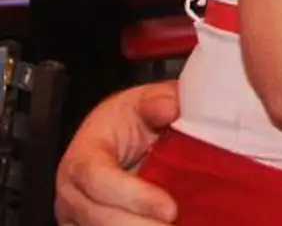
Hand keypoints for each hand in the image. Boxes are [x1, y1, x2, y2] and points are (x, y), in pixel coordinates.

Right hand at [55, 82, 179, 225]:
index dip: (133, 196)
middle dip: (141, 225)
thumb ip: (159, 100)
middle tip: (176, 225)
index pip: (97, 179)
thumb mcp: (145, 101)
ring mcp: (76, 214)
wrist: (119, 135)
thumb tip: (169, 106)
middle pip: (99, 217)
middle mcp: (72, 190)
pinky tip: (159, 225)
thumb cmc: (130, 119)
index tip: (170, 209)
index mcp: (83, 155)